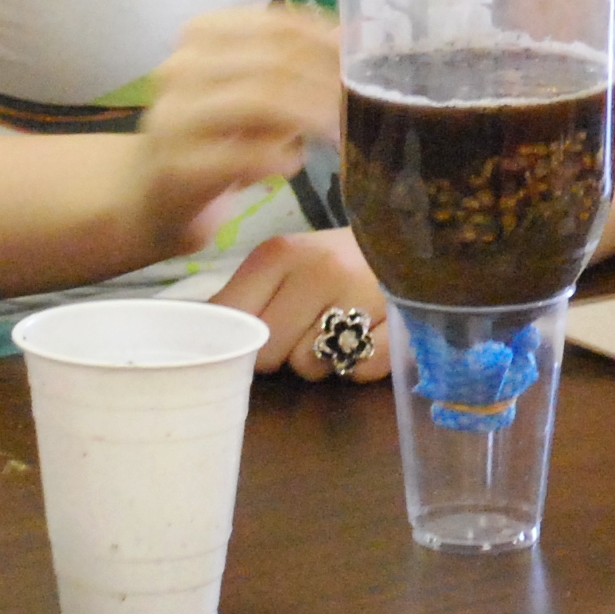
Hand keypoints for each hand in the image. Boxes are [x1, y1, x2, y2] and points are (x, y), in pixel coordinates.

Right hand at [126, 6, 341, 259]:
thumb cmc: (213, 135)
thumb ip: (293, 64)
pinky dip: (280, 157)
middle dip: (325, 82)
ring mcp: (175, 115)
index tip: (360, 59)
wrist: (149, 192)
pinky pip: (243, 154)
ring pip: (260, 100)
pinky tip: (292, 163)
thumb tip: (354, 38)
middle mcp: (181, 66)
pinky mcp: (178, 166)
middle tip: (358, 105)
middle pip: (273, 61)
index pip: (275, 23)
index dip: (326, 39)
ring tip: (335, 133)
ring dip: (310, 116)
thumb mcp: (252, 90)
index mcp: (201, 34)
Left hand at [208, 230, 389, 382]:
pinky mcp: (400, 326)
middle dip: (280, 353)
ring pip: (310, 369)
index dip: (236, 339)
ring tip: (339, 330)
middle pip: (267, 353)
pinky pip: (356, 373)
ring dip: (320, 362)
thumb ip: (248, 294)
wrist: (409, 240)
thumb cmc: (337, 259)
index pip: (231, 318)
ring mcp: (361, 297)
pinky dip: (359, 368)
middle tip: (303, 331)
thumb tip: (204, 332)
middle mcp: (318, 270)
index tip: (248, 339)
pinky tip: (369, 338)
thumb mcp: (288, 262)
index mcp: (280, 253)